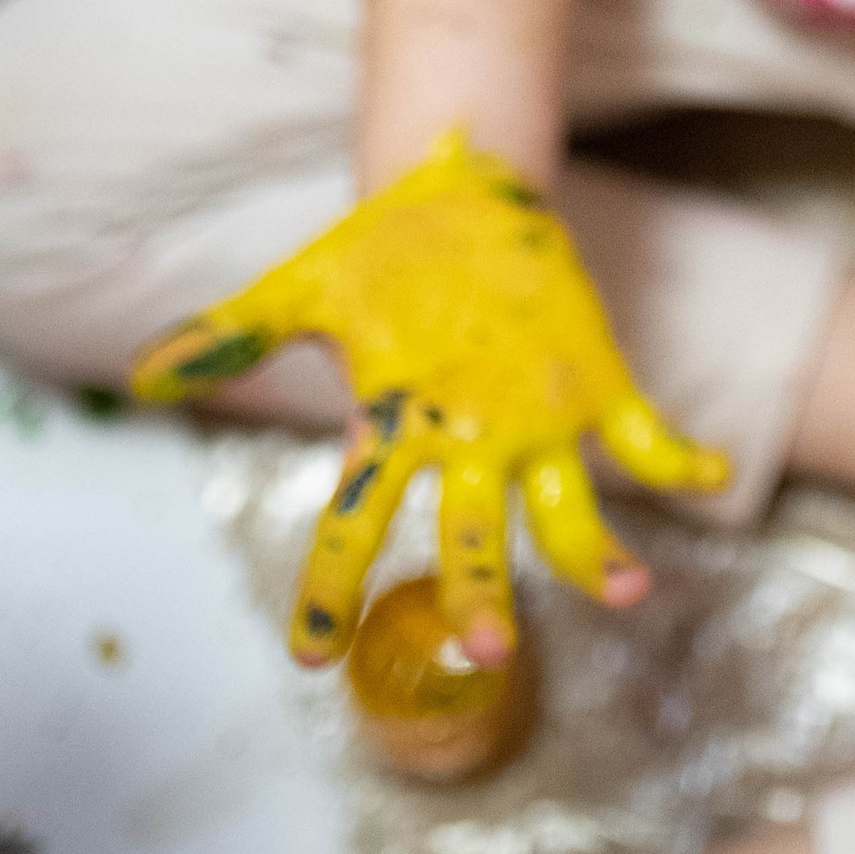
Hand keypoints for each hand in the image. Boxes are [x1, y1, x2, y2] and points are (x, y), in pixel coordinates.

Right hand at [131, 127, 728, 666]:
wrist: (459, 199)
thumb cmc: (376, 253)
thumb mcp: (302, 288)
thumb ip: (232, 334)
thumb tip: (144, 373)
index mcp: (396, 429)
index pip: (355, 525)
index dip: (331, 590)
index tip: (310, 655)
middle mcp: (469, 444)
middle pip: (472, 537)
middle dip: (479, 592)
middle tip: (486, 649)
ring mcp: (537, 421)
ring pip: (564, 507)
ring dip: (592, 550)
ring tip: (624, 590)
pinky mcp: (594, 381)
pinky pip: (641, 431)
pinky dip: (677, 454)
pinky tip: (710, 471)